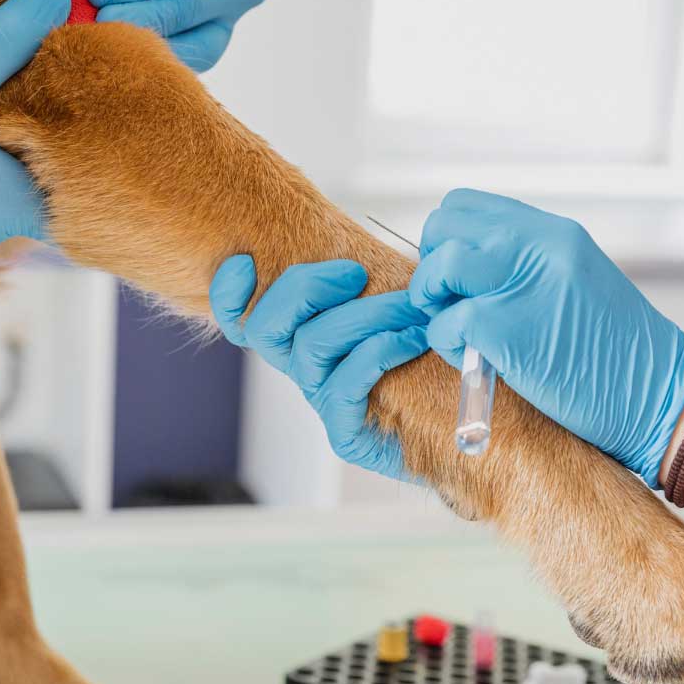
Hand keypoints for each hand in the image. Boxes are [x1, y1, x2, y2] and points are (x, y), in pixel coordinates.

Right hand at [0, 0, 70, 285]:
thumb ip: (6, 41)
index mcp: (12, 207)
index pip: (85, 181)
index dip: (95, 136)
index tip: (95, 92)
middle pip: (48, 174)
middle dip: (55, 125)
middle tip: (61, 72)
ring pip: (9, 173)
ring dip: (16, 132)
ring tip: (21, 80)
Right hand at [210, 256, 428, 479]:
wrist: (457, 423)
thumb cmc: (427, 354)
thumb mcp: (393, 304)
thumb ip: (364, 280)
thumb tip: (357, 247)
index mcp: (300, 337)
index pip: (239, 321)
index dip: (227, 296)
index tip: (245, 263)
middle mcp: (302, 369)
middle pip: (264, 327)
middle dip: (306, 288)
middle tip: (356, 274)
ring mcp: (321, 403)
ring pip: (312, 346)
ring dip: (365, 314)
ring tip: (410, 306)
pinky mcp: (346, 436)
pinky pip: (344, 386)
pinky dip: (379, 353)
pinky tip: (413, 340)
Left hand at [410, 189, 683, 486]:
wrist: (662, 397)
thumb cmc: (616, 354)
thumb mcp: (574, 283)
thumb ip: (524, 266)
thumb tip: (460, 270)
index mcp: (552, 232)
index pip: (464, 205)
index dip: (446, 240)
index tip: (457, 277)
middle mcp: (537, 245)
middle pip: (442, 226)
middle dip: (432, 267)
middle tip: (450, 304)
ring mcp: (522, 283)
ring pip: (439, 266)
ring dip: (432, 302)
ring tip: (459, 331)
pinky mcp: (507, 329)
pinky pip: (444, 324)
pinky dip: (446, 345)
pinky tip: (474, 361)